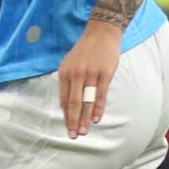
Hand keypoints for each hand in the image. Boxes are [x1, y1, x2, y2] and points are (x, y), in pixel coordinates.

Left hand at [58, 21, 121, 137]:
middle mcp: (76, 74)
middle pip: (74, 103)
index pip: (64, 99)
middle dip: (73, 121)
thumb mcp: (70, 64)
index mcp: (64, 73)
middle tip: (73, 135)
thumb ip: (67, 83)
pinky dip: (99, 108)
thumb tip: (66, 105)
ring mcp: (91, 74)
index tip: (67, 128)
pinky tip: (97, 119)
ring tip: (84, 131)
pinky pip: (101, 95)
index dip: (66, 115)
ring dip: (86, 118)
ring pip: (87, 101)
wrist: (101, 33)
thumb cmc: (85, 50)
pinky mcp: (105, 73)